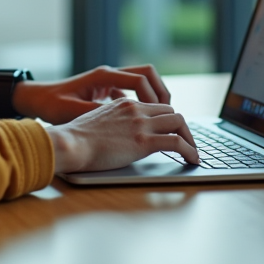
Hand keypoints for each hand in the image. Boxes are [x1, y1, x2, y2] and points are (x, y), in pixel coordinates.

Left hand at [11, 64, 170, 124]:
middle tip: (171, 113)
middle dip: (161, 91)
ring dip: (153, 95)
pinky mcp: (106, 88)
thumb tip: (123, 122)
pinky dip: (141, 100)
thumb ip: (99, 114)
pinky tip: (140, 119)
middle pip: (147, 73)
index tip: (161, 114)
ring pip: (141, 80)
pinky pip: (131, 89)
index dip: (153, 96)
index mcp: (103, 76)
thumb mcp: (75, 112)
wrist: (37, 99)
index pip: (139, 78)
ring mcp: (108, 80)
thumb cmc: (53, 105)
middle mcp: (109, 74)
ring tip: (161, 116)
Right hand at [45, 98, 198, 172]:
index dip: (167, 120)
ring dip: (190, 138)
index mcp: (124, 103)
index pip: (155, 107)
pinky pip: (176, 142)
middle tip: (186, 143)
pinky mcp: (144, 141)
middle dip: (182, 128)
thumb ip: (111, 122)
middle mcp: (136, 109)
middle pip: (171, 112)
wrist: (70, 143)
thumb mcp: (95, 121)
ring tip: (193, 153)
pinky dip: (189, 150)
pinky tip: (192, 159)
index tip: (171, 132)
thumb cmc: (75, 138)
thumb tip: (116, 134)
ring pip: (179, 123)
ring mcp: (141, 124)